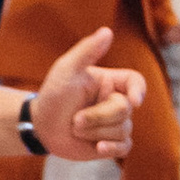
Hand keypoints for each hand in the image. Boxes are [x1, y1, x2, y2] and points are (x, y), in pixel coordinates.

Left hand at [32, 26, 145, 159]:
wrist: (41, 126)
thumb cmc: (53, 95)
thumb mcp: (66, 70)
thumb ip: (87, 51)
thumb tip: (107, 31)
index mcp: (110, 82)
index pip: (135, 81)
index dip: (138, 90)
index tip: (133, 101)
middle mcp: (115, 101)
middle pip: (125, 110)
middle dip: (99, 117)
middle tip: (75, 119)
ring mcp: (115, 123)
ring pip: (123, 130)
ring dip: (95, 132)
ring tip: (75, 128)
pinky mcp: (111, 143)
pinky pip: (125, 147)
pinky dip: (112, 148)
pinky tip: (98, 147)